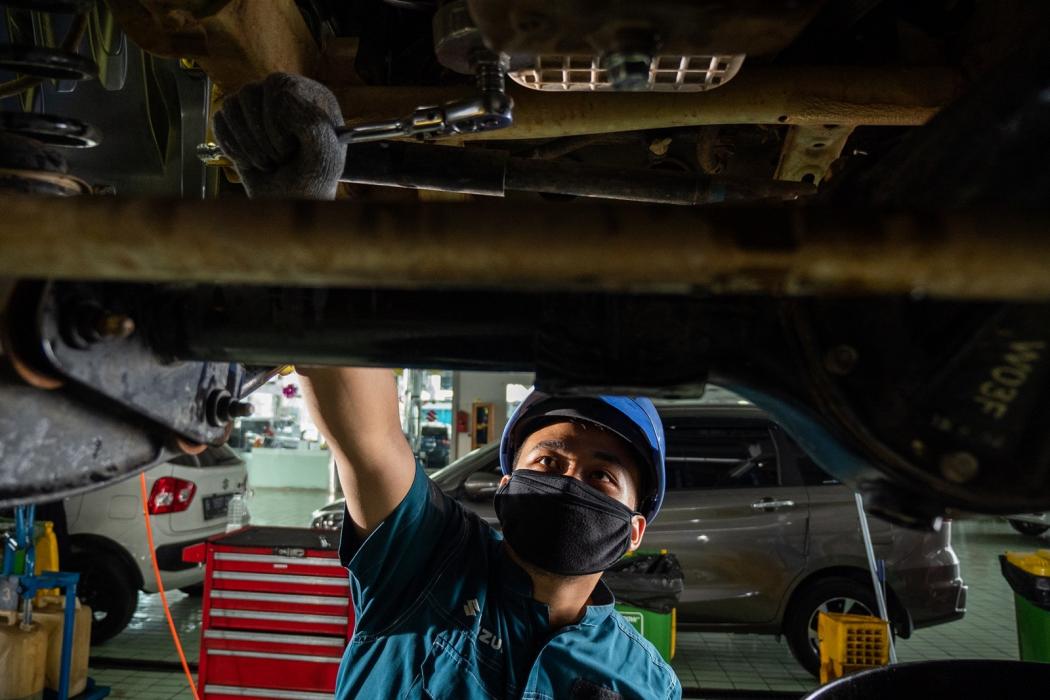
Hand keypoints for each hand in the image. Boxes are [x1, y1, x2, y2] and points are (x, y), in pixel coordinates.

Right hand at [213, 73, 345, 199]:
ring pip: (230, 104)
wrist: (292, 202)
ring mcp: (256, 109)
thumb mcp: (324, 157)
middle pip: (249, 92)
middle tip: (278, 160)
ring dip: (245, 142)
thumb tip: (283, 97)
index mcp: (309, 96)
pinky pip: (218, 121)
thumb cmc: (313, 181)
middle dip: (259, 135)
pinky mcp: (236, 125)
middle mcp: (281, 96)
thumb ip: (313, 125)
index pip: (278, 84)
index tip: (289, 149)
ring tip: (266, 164)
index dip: (276, 119)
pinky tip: (250, 164)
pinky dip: (230, 146)